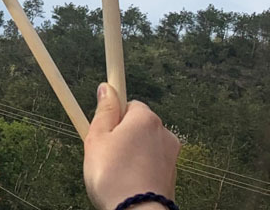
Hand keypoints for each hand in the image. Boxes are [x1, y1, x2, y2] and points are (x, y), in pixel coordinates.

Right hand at [84, 83, 180, 209]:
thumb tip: (107, 88)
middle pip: (137, 124)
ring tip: (115, 171)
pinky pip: (151, 163)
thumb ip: (104, 110)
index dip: (113, 114)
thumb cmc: (114, 177)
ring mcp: (170, 156)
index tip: (104, 126)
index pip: (128, 102)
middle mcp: (163, 133)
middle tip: (104, 151)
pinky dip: (141, 168)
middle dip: (121, 134)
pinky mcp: (172, 176)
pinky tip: (128, 181)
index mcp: (145, 118)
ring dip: (131, 152)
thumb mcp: (97, 137)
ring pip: (144, 145)